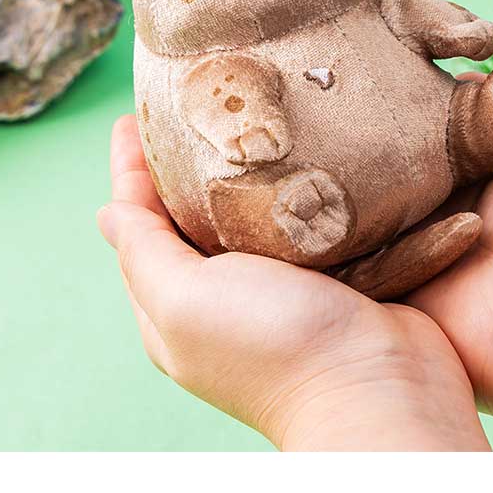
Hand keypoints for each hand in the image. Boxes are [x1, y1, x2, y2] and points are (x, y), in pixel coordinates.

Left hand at [98, 115, 489, 450]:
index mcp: (175, 308)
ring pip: (246, 214)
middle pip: (188, 215)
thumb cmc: (276, 347)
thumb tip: (108, 213)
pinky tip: (299, 150)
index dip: (130, 168)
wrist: (383, 389)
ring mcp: (279, 288)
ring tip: (244, 114)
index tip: (132, 113)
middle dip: (182, 161)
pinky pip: (298, 220)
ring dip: (241, 167)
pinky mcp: (332, 275)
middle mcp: (222, 298)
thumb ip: (144, 254)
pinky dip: (290, 183)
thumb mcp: (186, 301)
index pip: (138, 224)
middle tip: (189, 102)